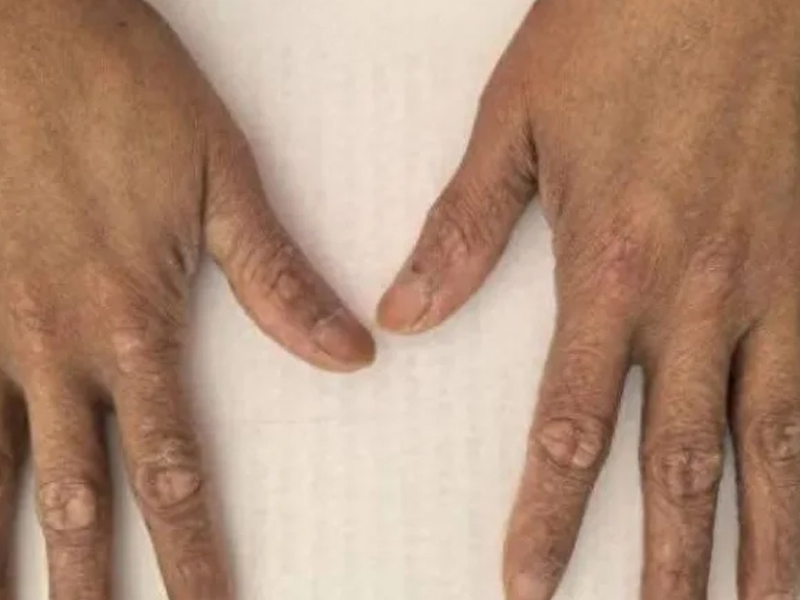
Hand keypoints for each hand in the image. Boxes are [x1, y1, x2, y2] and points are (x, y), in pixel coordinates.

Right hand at [0, 0, 374, 597]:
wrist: (16, 24)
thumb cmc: (120, 92)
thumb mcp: (220, 180)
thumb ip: (277, 278)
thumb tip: (351, 355)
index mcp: (132, 322)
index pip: (173, 468)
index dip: (193, 555)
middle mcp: (51, 345)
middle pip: (75, 497)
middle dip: (87, 587)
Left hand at [379, 0, 799, 597]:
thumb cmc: (623, 31)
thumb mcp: (517, 122)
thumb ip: (463, 229)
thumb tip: (403, 313)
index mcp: (610, 267)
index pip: (572, 424)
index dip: (550, 515)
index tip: (531, 582)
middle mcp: (698, 296)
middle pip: (678, 460)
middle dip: (666, 561)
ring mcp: (771, 285)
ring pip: (769, 442)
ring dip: (763, 537)